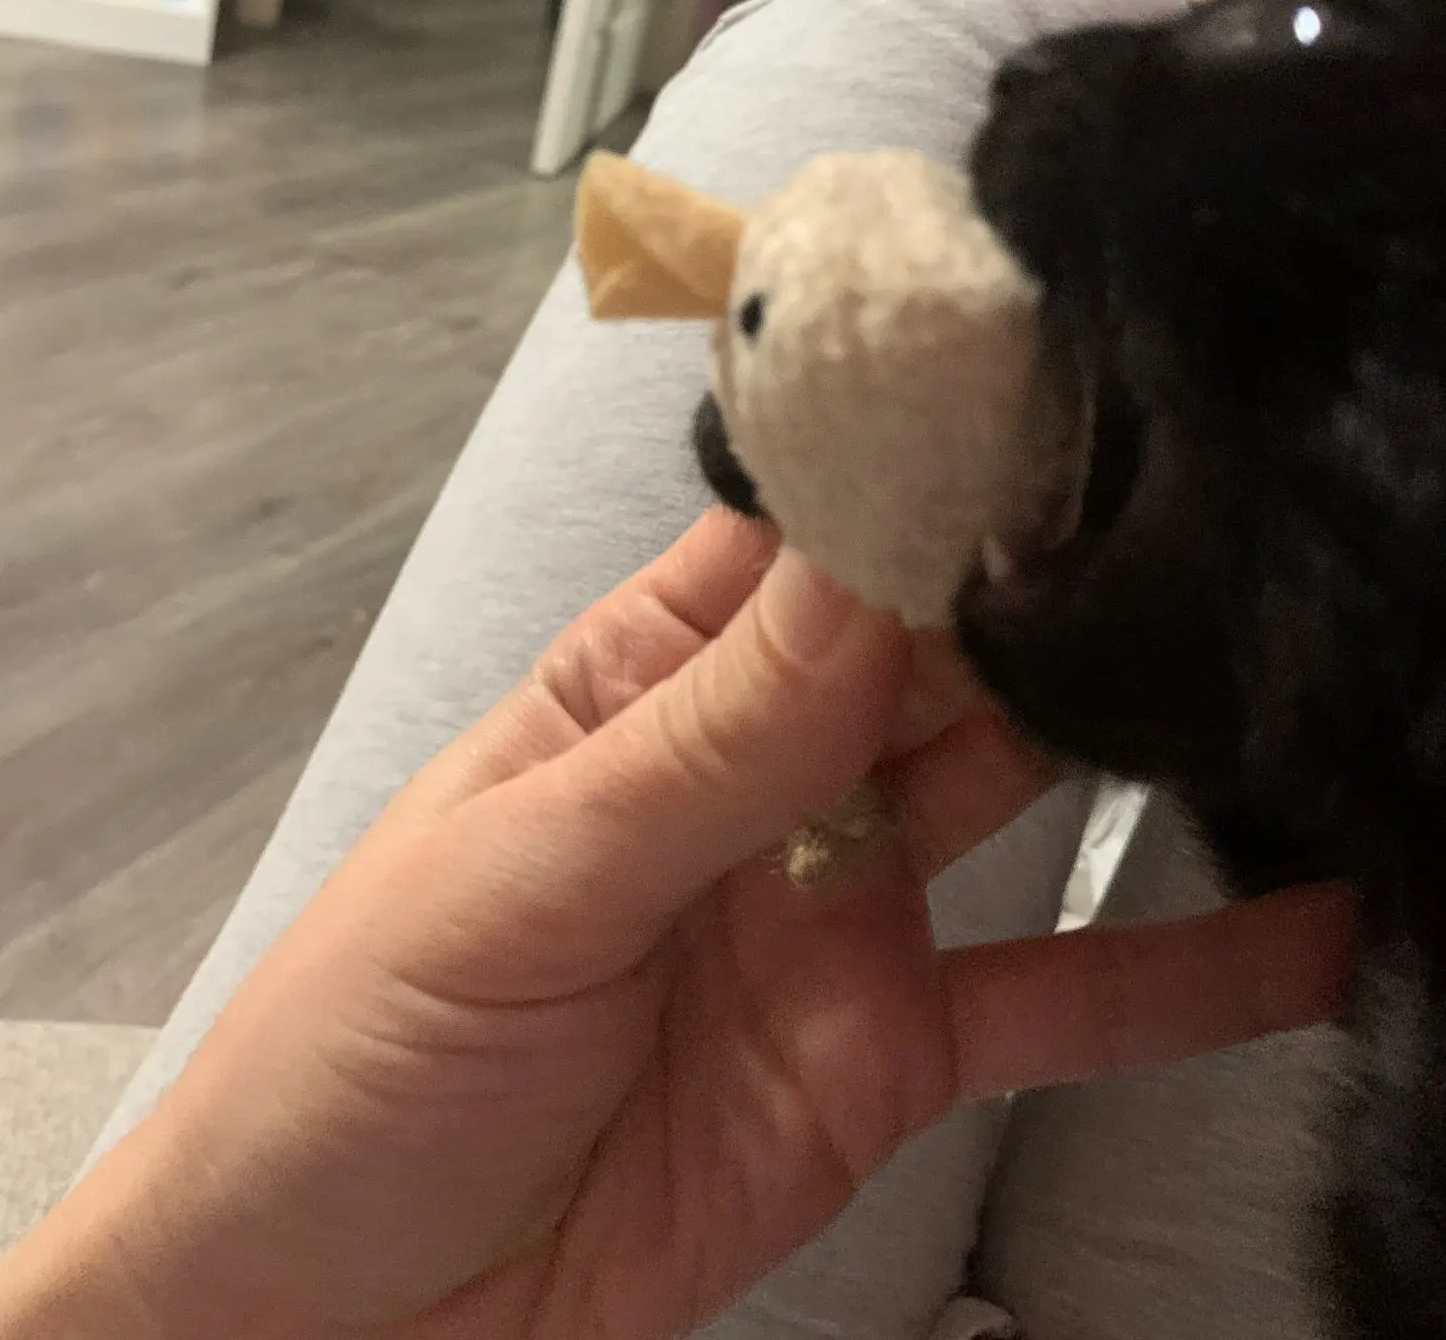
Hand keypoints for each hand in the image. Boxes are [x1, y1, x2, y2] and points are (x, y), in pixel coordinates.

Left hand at [0, 513, 1355, 1339]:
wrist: (344, 1314)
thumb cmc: (366, 1049)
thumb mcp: (530, 874)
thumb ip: (715, 740)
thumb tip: (866, 561)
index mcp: (649, 682)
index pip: (802, 537)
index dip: (911, 468)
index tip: (1042, 400)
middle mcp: (765, 768)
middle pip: (926, 644)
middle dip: (1039, 580)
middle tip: (1190, 515)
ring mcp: (842, 903)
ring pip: (1008, 784)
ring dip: (1125, 733)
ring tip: (1255, 661)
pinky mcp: (892, 1047)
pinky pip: (1053, 997)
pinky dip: (1179, 976)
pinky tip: (1304, 929)